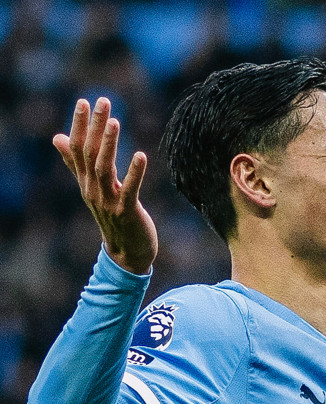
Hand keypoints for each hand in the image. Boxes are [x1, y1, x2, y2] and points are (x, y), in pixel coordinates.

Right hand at [53, 97, 155, 274]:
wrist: (127, 253)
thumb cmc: (114, 217)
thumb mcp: (93, 188)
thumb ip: (76, 164)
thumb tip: (58, 137)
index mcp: (85, 182)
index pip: (78, 148)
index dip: (80, 125)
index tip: (83, 101)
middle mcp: (92, 189)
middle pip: (90, 154)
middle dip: (94, 126)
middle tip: (102, 101)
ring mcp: (108, 202)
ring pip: (104, 169)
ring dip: (109, 144)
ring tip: (115, 121)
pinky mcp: (126, 212)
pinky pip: (129, 190)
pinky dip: (134, 172)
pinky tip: (141, 155)